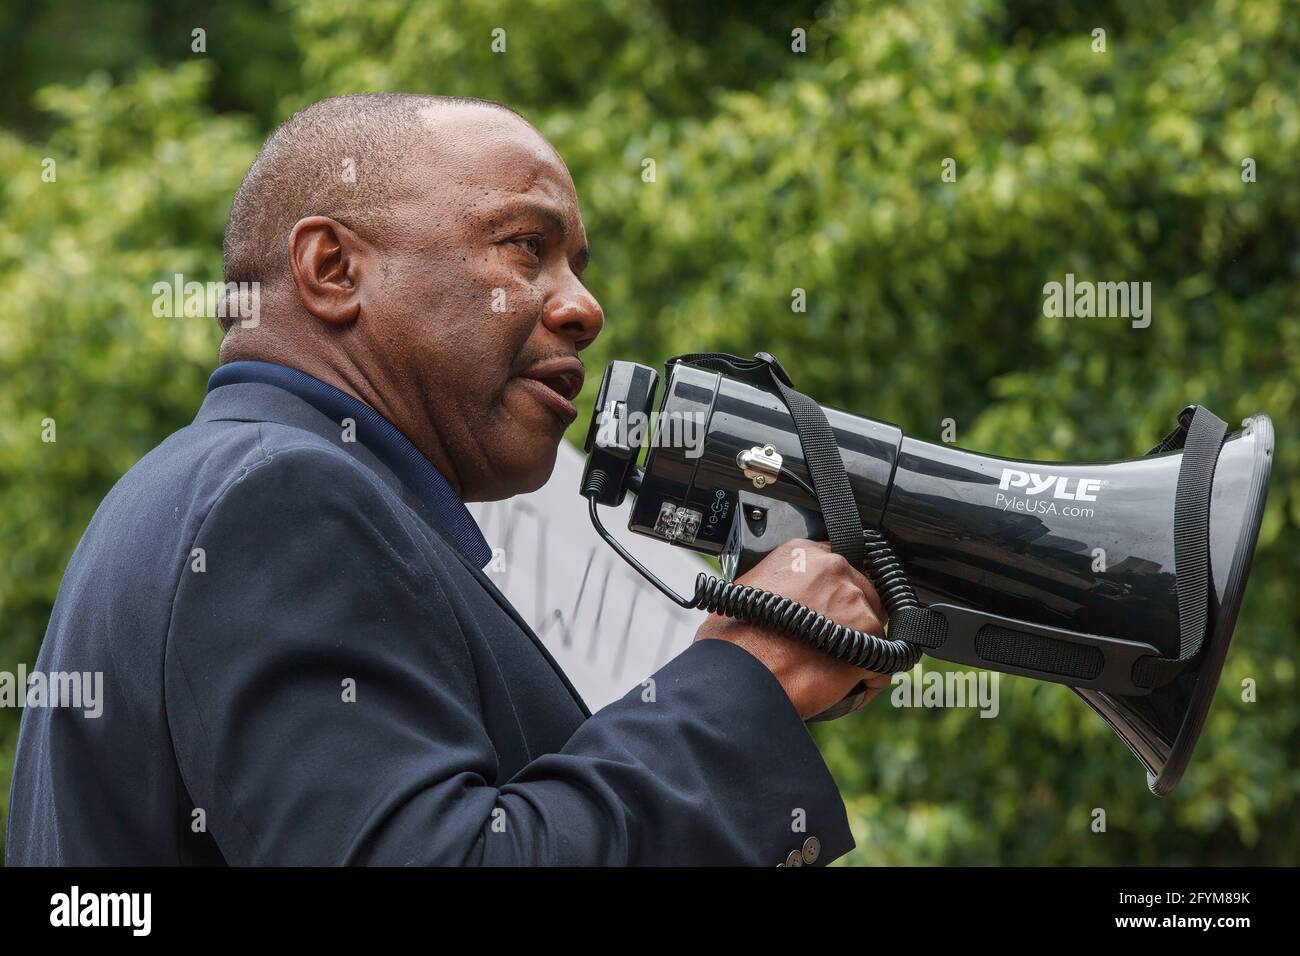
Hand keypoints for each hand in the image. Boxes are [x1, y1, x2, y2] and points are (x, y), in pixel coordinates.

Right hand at [694, 538, 891, 719]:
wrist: (740, 679)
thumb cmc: (735, 644)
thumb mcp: (748, 591)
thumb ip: (782, 583)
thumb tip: (793, 598)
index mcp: (802, 553)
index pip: (837, 565)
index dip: (834, 592)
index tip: (829, 607)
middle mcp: (833, 568)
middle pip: (862, 591)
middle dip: (851, 616)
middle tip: (829, 640)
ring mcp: (855, 601)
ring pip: (875, 624)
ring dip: (860, 645)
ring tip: (831, 665)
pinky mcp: (871, 636)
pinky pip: (884, 660)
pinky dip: (869, 676)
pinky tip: (845, 683)